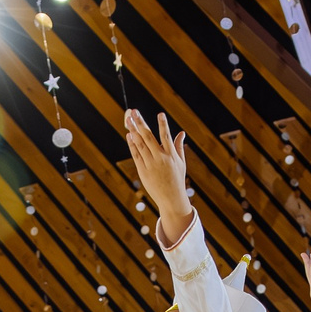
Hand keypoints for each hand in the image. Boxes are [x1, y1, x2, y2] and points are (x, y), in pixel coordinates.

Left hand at [124, 110, 192, 244]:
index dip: (163, 125)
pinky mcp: (143, 170)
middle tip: (134, 112)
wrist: (171, 199)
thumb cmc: (177, 179)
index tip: (160, 114)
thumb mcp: (180, 163)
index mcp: (171, 155)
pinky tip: (129, 135)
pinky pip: (136, 155)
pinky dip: (132, 144)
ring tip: (129, 120)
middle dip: (141, 123)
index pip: (166, 136)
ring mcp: (151, 164)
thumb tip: (181, 132)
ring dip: (134, 131)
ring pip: (140, 144)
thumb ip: (179, 146)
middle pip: (148, 137)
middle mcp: (160, 158)